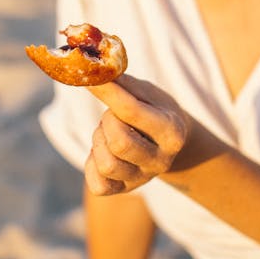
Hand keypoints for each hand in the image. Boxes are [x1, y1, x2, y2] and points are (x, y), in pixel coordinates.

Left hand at [84, 74, 189, 196]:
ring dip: (99, 141)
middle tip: (112, 115)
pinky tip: (102, 151)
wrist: (170, 144)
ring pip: (106, 164)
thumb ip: (123, 83)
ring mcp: (142, 179)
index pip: (131, 111)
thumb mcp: (147, 93)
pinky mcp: (123, 190)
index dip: (106, 92)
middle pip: (119, 142)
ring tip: (109, 132)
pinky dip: (92, 163)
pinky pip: (97, 185)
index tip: (88, 78)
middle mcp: (160, 160)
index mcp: (171, 132)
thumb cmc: (155, 111)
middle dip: (107, 122)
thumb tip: (94, 68)